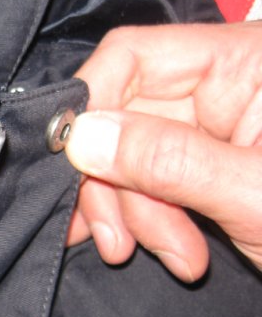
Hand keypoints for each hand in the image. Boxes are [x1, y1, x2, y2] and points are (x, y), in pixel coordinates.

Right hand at [65, 22, 261, 280]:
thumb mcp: (258, 195)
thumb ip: (169, 161)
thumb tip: (81, 137)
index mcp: (246, 63)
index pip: (133, 57)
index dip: (90, 106)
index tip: (73, 167)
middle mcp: (221, 87)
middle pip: (121, 118)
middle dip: (117, 185)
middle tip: (122, 243)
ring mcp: (211, 130)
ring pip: (126, 159)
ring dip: (135, 215)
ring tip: (178, 259)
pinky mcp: (203, 169)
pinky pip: (147, 187)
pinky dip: (149, 223)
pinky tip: (176, 253)